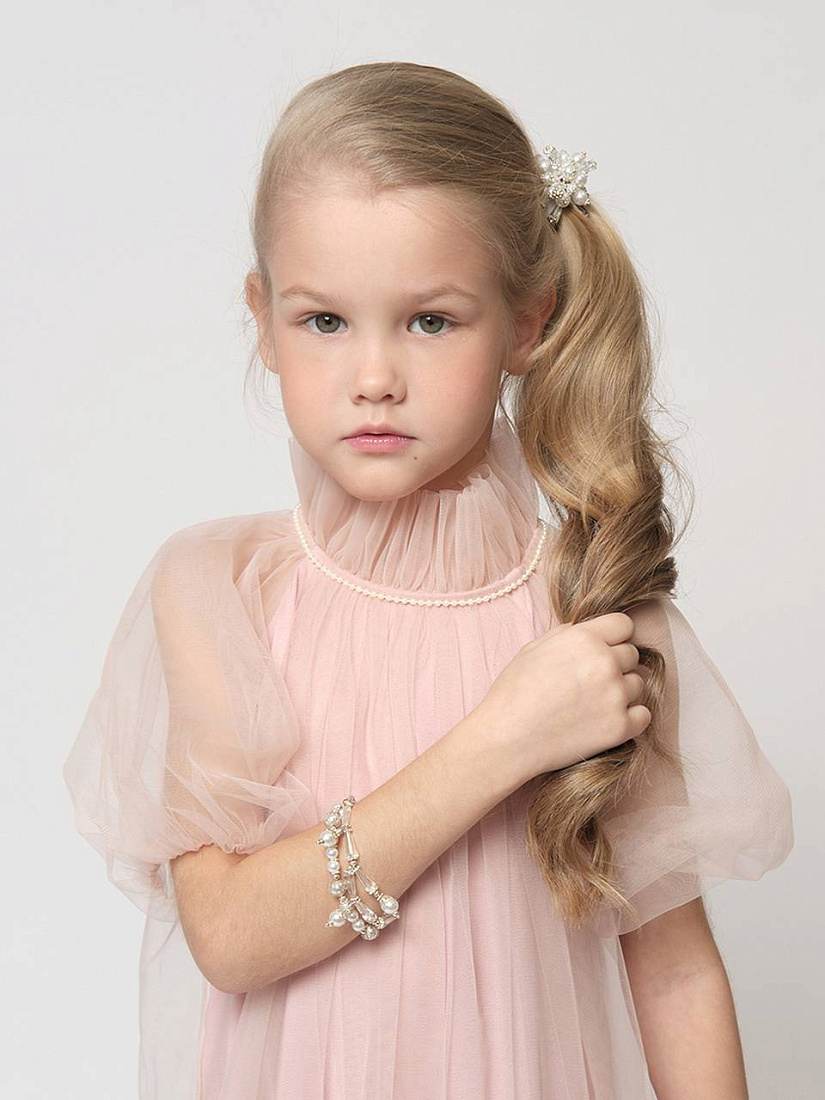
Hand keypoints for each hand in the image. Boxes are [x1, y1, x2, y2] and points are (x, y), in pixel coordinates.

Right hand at [470, 612, 650, 785]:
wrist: (507, 738)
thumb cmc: (513, 693)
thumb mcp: (533, 648)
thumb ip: (567, 634)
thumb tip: (588, 631)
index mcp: (584, 638)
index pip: (624, 625)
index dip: (613, 637)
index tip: (604, 649)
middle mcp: (605, 663)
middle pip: (632, 655)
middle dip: (615, 664)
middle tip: (590, 682)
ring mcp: (615, 696)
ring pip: (638, 684)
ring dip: (622, 691)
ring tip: (593, 703)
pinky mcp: (620, 727)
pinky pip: (643, 715)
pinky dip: (630, 718)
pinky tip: (606, 719)